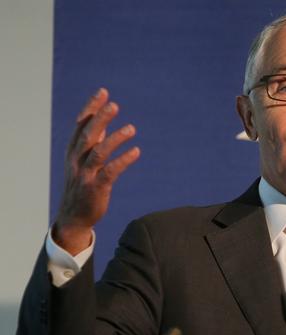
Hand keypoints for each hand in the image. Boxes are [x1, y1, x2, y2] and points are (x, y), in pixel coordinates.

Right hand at [53, 88, 139, 254]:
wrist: (74, 216)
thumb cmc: (81, 186)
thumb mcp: (81, 162)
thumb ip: (90, 143)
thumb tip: (101, 124)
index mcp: (73, 152)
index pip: (80, 125)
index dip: (91, 108)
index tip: (103, 92)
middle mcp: (77, 160)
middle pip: (88, 135)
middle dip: (100, 119)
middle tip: (114, 105)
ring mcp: (85, 175)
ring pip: (99, 152)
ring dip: (115, 139)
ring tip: (132, 128)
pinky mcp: (96, 188)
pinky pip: (110, 172)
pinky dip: (123, 161)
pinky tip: (136, 151)